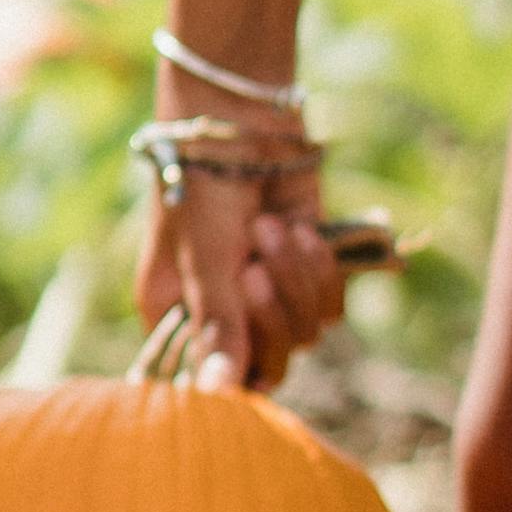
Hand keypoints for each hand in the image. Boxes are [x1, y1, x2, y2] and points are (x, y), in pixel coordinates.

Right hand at [133, 137, 347, 397]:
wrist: (243, 116)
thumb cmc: (202, 182)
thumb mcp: (205, 255)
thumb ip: (218, 324)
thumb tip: (219, 395)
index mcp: (178, 316)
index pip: (214, 381)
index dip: (239, 375)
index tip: (251, 357)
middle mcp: (225, 312)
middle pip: (271, 361)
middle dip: (272, 314)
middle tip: (254, 268)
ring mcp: (269, 292)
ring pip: (307, 331)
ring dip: (296, 278)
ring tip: (271, 227)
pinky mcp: (307, 269)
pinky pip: (332, 302)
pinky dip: (322, 267)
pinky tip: (302, 227)